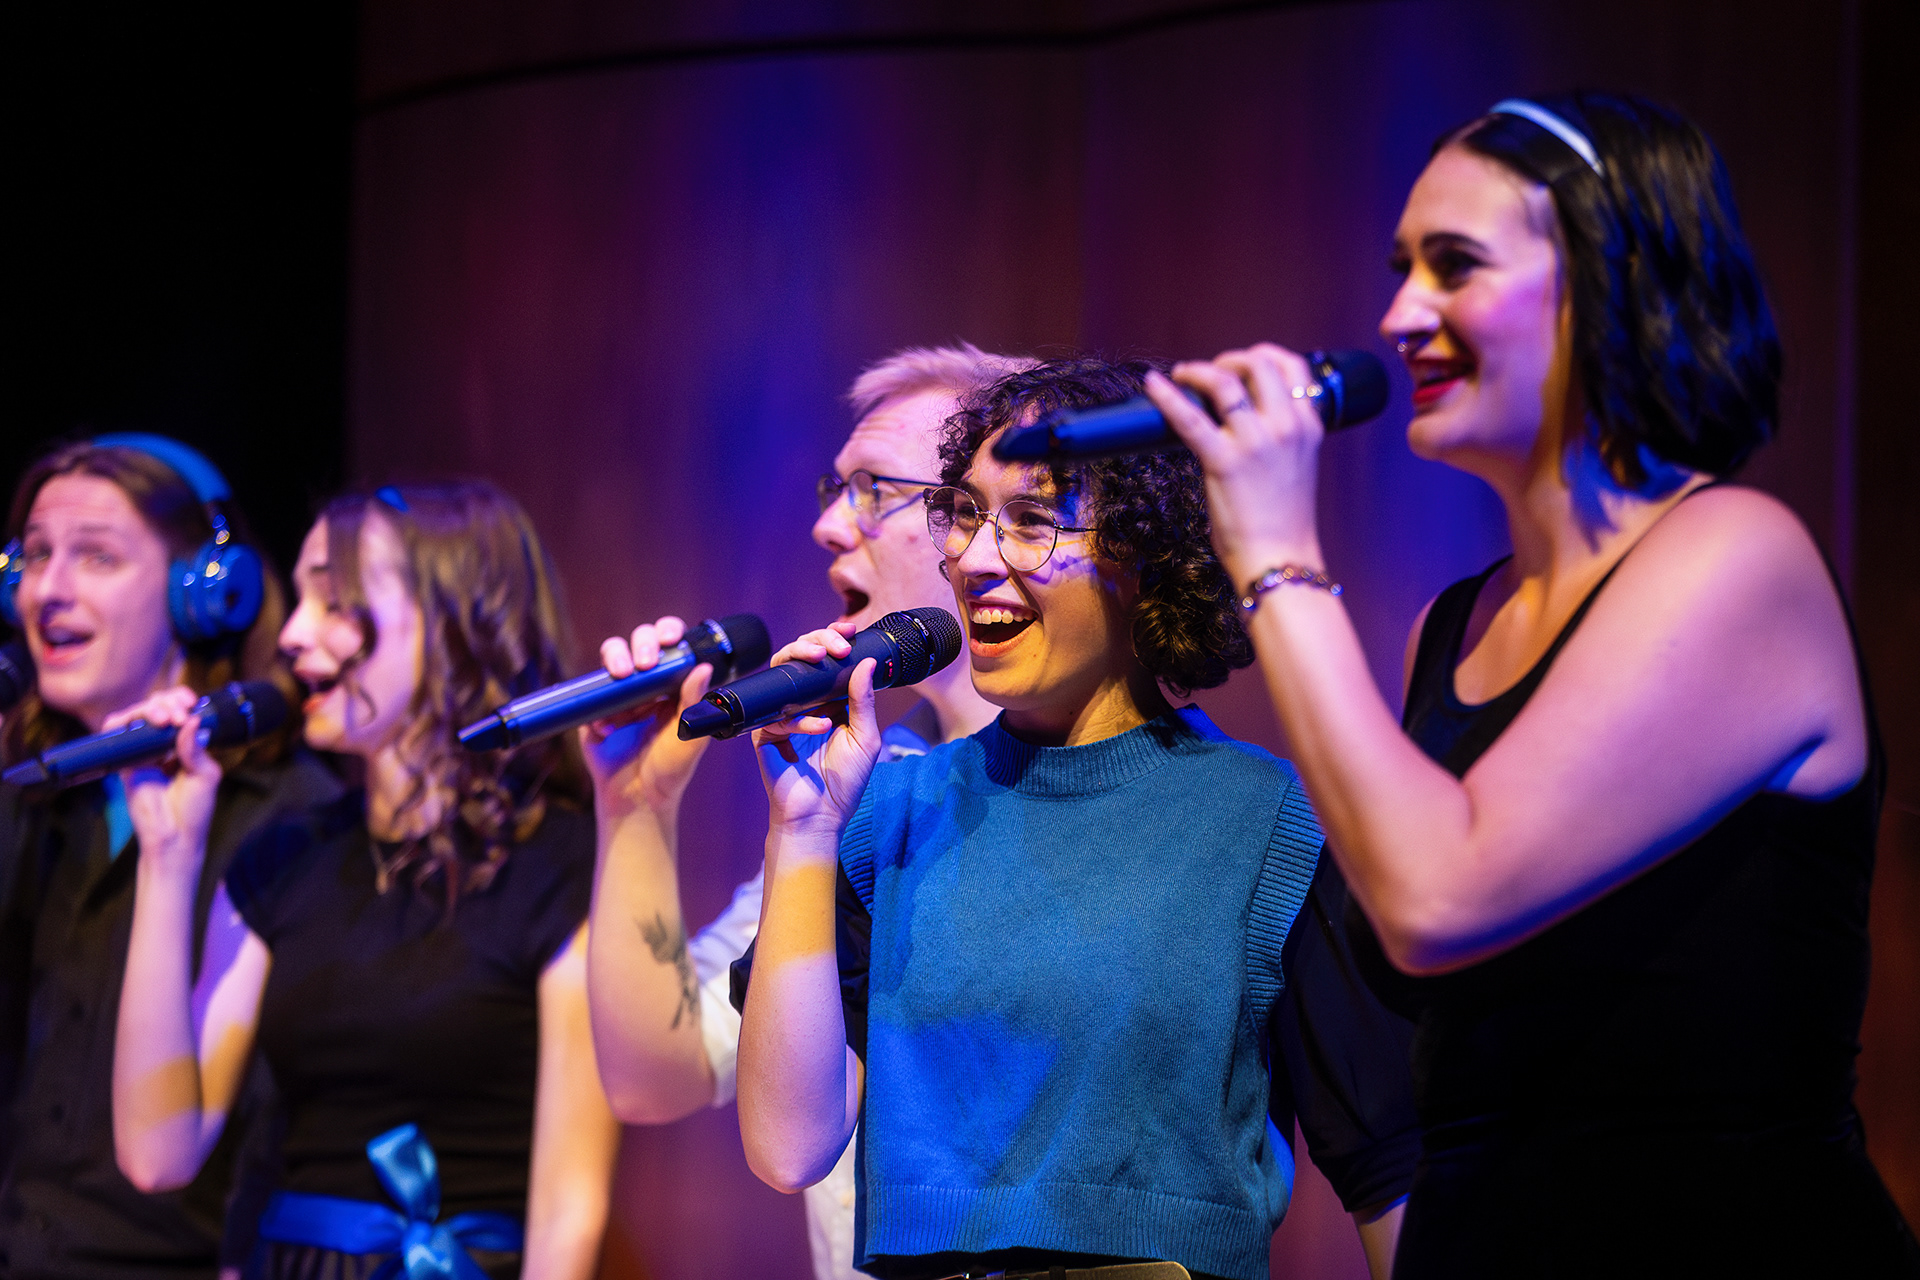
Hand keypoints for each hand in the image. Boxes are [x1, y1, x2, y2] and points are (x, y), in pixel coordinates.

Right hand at [104, 686, 222, 876]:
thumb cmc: (194, 809)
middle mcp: (165, 745)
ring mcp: (144, 752)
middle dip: (168, 703)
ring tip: (163, 719)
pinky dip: (122, 722)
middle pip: (159, 707)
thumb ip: (194, 749)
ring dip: (148, 709)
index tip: (190, 703)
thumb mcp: (204, 775)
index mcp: (187, 744)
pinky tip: (138, 724)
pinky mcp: (126, 763)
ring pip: (138, 716)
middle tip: (177, 717)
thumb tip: (191, 721)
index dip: (182, 700)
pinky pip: (117, 736)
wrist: (174, 837)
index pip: (181, 711)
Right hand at [581, 616, 712, 814]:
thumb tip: (703, 668)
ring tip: (623, 676)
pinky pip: (592, 693)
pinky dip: (599, 705)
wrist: (637, 798)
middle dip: (642, 642)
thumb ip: (695, 702)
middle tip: (645, 662)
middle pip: (640, 642)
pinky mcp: (595, 709)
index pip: (671, 646)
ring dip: (617, 660)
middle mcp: (647, 684)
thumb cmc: (669, 768)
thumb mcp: (689, 736)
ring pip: (613, 657)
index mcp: (674, 685)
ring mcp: (619, 694)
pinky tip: (608, 726)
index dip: (669, 632)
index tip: (670, 638)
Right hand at [751, 622, 882, 839]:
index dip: (833, 638)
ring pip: (780, 671)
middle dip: (817, 641)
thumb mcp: (866, 738)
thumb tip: (868, 662)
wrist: (820, 816)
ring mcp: (781, 714)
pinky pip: (777, 715)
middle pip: (800, 655)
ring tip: (823, 662)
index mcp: (829, 698)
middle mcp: (804, 701)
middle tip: (837, 645)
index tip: (848, 630)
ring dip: (801, 658)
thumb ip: (865, 700)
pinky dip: (801, 720)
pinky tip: (821, 728)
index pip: (827, 659)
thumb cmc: (844, 781)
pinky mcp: (764, 732)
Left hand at [1145, 343, 1328, 586]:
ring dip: (1199, 371)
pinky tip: (1153, 384)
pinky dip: (1167, 396)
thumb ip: (1279, 437)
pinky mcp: (1224, 461)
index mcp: (1309, 427)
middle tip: (1208, 371)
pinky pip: (1190, 418)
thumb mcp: (1296, 467)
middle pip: (1258, 365)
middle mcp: (1286, 427)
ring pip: (1225, 382)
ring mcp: (1256, 442)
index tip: (1242, 362)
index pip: (1294, 368)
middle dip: (1229, 359)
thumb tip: (1242, 418)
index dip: (1264, 355)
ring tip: (1182, 375)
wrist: (1280, 558)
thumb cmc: (1283, 522)